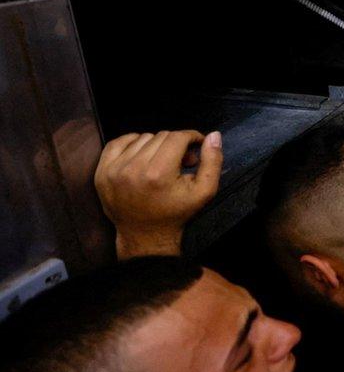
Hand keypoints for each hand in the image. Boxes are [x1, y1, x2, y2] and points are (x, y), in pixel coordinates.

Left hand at [94, 130, 222, 258]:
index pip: (177, 137)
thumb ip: (212, 162)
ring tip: (161, 162)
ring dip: (154, 146)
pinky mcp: (102, 172)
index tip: (196, 145)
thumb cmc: (176, 214)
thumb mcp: (204, 192)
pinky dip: (131, 144)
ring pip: (141, 138)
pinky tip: (141, 155)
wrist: (145, 236)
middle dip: (175, 144)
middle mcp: (133, 168)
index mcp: (158, 173)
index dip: (191, 137)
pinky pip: (117, 143)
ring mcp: (114, 170)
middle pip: (160, 136)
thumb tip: (213, 136)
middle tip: (181, 160)